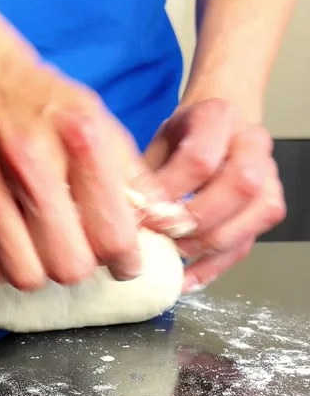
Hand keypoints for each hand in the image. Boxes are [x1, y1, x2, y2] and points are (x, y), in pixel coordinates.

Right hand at [0, 9, 193, 289]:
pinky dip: (3, 271)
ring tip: (49, 251)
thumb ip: (137, 181)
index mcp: (80, 141)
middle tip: (85, 253)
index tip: (126, 260)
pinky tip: (16, 248)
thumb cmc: (50, 108)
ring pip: (24, 276)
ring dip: (43, 274)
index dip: (126, 260)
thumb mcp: (104, 126)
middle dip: (84, 268)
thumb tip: (167, 228)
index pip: (113, 234)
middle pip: (68, 265)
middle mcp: (30, 164)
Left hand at [145, 99, 285, 290]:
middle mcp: (253, 143)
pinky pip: (247, 244)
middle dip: (198, 219)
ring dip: (209, 244)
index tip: (145, 211)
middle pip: (240, 186)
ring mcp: (269, 176)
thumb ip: (147, 175)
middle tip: (164, 234)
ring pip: (254, 216)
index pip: (202, 158)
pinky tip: (186, 278)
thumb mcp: (159, 142)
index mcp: (220, 117)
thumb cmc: (183, 139)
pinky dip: (214, 267)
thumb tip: (127, 218)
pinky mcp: (268, 208)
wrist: (219, 128)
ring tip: (174, 256)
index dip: (172, 191)